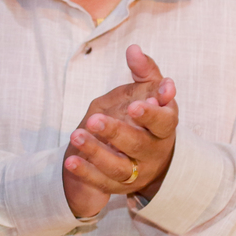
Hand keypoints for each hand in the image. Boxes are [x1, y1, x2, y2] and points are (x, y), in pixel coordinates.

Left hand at [63, 46, 178, 216]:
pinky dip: (86, 172)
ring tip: (76, 135)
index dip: (151, 114)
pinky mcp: (119, 186)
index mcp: (164, 127)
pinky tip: (70, 160)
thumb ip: (143, 71)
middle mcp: (154, 151)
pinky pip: (103, 182)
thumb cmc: (144, 117)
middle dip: (116, 132)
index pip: (164, 122)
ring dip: (97, 152)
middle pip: (138, 145)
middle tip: (94, 119)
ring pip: (120, 167)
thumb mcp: (147, 91)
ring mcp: (137, 171)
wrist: (144, 158)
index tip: (135, 105)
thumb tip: (133, 49)